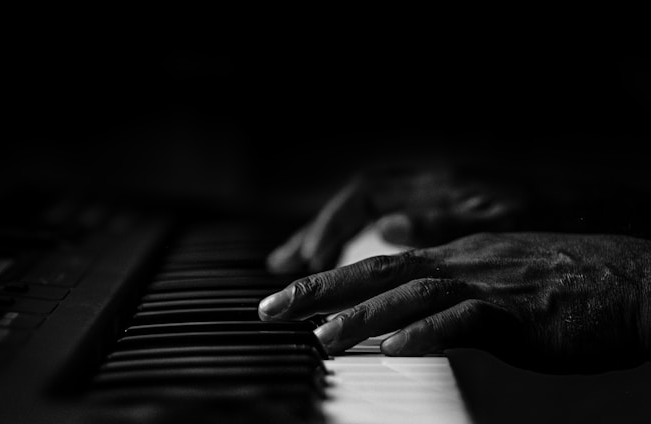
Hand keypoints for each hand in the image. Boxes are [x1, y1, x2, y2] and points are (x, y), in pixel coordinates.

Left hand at [259, 232, 650, 372]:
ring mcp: (489, 284)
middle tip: (270, 308)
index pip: (377, 263)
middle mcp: (462, 263)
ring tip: (319, 336)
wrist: (634, 282)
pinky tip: (392, 351)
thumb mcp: (496, 284)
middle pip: (377, 269)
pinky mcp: (518, 313)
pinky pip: (465, 321)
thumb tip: (408, 318)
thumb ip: (450, 296)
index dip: (328, 279)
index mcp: (455, 257)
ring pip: (412, 292)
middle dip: (319, 287)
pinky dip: (425, 334)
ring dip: (362, 316)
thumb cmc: (567, 288)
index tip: (287, 297)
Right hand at [267, 166, 528, 273]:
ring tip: (293, 263)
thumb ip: (443, 221)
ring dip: (326, 238)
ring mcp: (427, 200)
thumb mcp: (501, 221)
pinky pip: (380, 225)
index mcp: (436, 183)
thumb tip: (388, 226)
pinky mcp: (434, 215)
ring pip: (362, 215)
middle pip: (354, 203)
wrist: (582, 209)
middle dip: (314, 232)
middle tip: (280, 263)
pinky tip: (341, 261)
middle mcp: (424, 186)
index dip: (331, 224)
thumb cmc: (548, 216)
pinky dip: (354, 243)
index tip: (310, 257)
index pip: (366, 195)